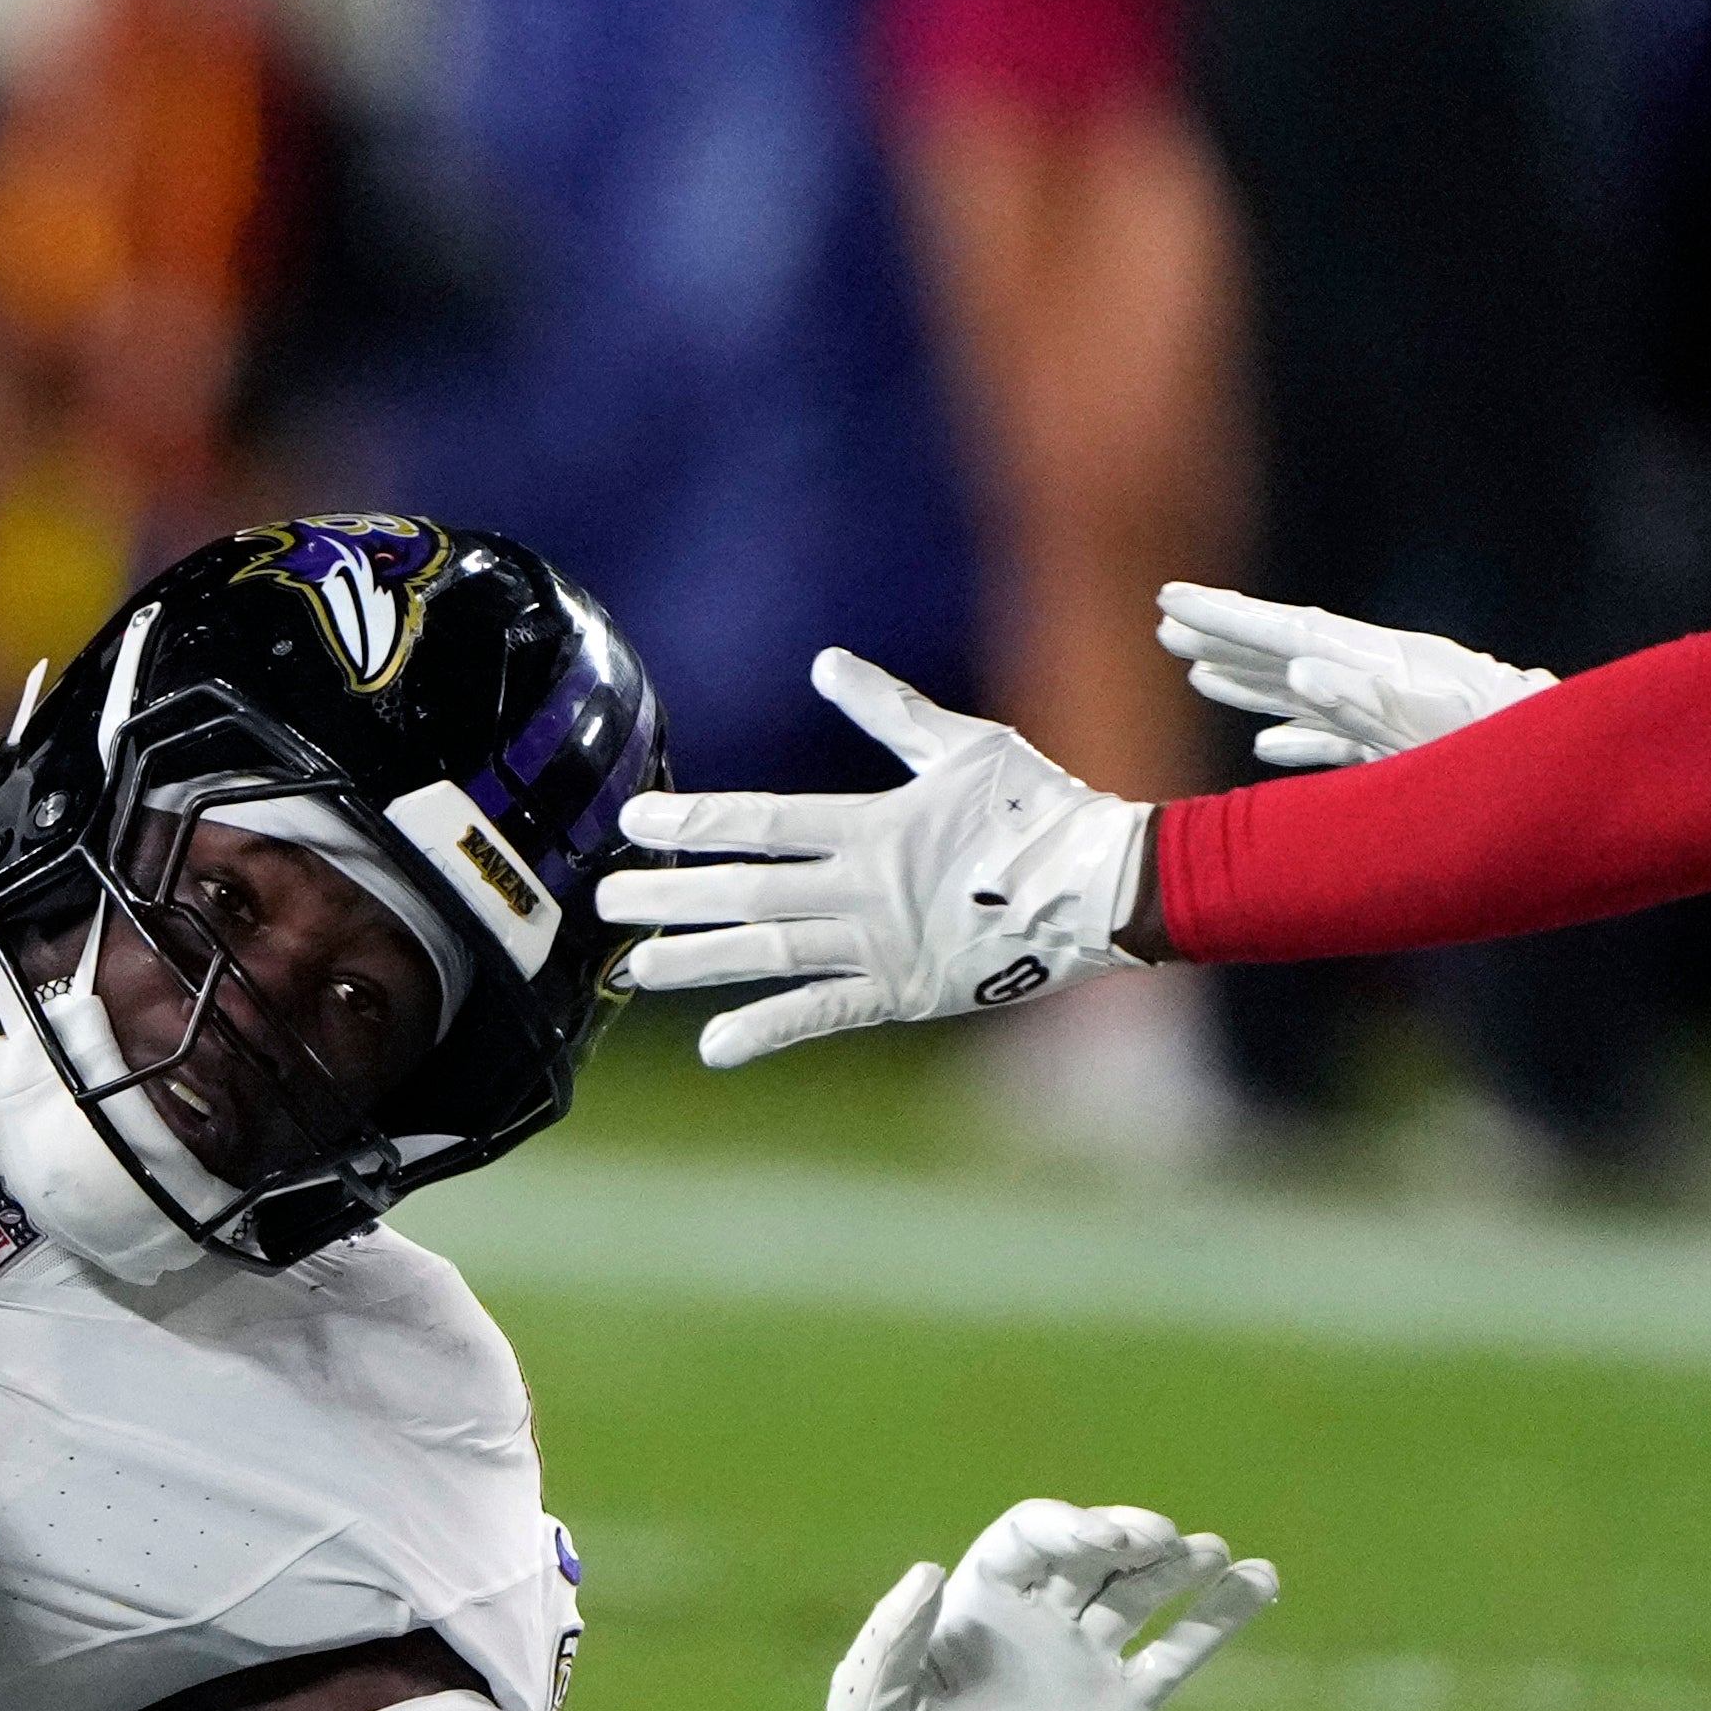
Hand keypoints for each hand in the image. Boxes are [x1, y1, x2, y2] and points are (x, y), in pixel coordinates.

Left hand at [592, 653, 1146, 1068]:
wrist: (1104, 889)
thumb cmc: (1041, 807)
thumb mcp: (963, 743)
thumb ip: (888, 712)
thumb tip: (827, 665)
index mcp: (872, 826)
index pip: (763, 821)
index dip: (695, 822)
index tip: (634, 822)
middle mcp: (863, 889)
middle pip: (748, 892)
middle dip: (671, 896)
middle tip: (607, 901)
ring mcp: (880, 946)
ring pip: (769, 954)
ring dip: (697, 960)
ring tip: (634, 967)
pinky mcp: (902, 993)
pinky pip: (822, 1013)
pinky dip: (766, 1030)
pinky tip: (713, 1046)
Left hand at [814, 1499, 1273, 1710]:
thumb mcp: (870, 1697)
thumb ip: (894, 1633)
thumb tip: (930, 1569)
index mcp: (978, 1597)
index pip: (1032, 1535)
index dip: (1067, 1527)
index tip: (1098, 1540)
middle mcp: (1037, 1614)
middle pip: (1095, 1552)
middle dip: (1130, 1536)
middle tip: (1161, 1540)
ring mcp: (1082, 1658)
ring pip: (1143, 1593)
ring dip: (1182, 1565)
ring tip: (1216, 1553)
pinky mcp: (1118, 1707)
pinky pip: (1177, 1653)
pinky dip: (1219, 1618)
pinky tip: (1261, 1582)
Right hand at [1154, 585, 1550, 770]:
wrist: (1576, 772)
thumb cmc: (1508, 750)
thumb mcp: (1438, 724)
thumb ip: (1367, 697)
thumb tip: (1300, 664)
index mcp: (1381, 661)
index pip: (1288, 631)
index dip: (1227, 619)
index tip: (1170, 601)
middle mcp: (1381, 678)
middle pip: (1286, 650)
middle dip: (1224, 636)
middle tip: (1160, 618)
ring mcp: (1392, 715)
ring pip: (1302, 692)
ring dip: (1247, 682)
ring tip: (1191, 670)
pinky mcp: (1405, 754)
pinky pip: (1337, 745)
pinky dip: (1296, 743)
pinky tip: (1263, 749)